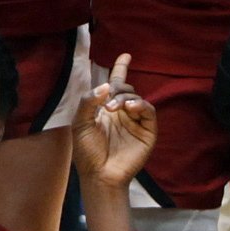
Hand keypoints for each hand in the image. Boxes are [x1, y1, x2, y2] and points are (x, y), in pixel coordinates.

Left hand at [71, 53, 156, 188]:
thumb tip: (106, 85)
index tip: (126, 55)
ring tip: (114, 108)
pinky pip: (149, 111)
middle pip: (125, 88)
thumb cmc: (87, 152)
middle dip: (117, 89)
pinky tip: (130, 108)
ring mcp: (135, 121)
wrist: (99, 175)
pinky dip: (140, 105)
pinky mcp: (147, 131)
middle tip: (107, 105)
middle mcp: (122, 112)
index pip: (115, 84)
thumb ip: (88, 102)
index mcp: (106, 108)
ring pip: (136, 96)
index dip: (120, 69)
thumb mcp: (80, 123)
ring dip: (125, 98)